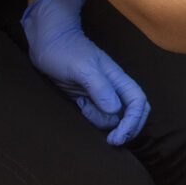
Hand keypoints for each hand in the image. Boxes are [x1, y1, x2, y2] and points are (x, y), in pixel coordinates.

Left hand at [21, 0, 148, 145]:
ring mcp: (100, 92)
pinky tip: (81, 108)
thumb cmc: (64, 50)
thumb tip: (115, 110)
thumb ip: (100, 87)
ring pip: (113, 116)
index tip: (117, 137)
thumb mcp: (82, 68)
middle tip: (111, 141)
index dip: (133, 122)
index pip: (138, 103)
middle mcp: (113, 87)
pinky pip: (99, 114)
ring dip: (103, 122)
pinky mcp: (88, 97)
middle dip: (127, 129)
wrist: (47, 43)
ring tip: (84, 109)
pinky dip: (94, 118)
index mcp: (117, 78)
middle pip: (132, 112)